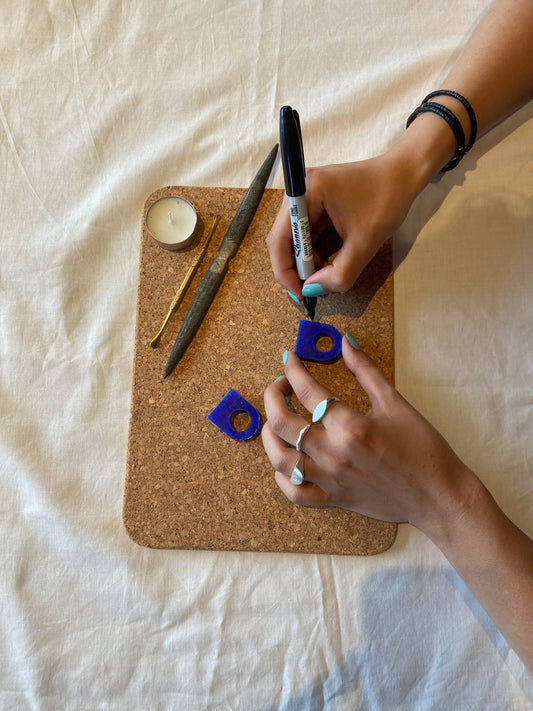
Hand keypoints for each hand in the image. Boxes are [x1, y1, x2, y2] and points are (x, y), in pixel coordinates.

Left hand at [262, 337, 478, 536]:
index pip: (307, 391)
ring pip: (279, 459)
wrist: (439, 496)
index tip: (290, 359)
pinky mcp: (333, 499)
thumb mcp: (396, 403)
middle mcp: (334, 454)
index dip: (293, 369)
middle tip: (281, 385)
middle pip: (282, 422)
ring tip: (277, 420)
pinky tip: (287, 460)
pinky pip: (294, 492)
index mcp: (350, 426)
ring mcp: (331, 479)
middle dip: (273, 396)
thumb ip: (366, 371)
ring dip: (270, 434)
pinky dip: (282, 476)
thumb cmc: (423, 448)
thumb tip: (345, 342)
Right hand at [266, 151, 419, 296]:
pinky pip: (306, 232)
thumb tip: (312, 290)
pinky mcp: (315, 201)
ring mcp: (306, 195)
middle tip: (312, 289)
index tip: (299, 293)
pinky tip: (327, 263)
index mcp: (309, 192)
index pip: (280, 238)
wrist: (403, 175)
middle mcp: (300, 189)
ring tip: (324, 277)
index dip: (285, 271)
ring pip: (294, 238)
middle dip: (297, 267)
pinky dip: (314, 251)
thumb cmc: (388, 199)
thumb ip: (339, 273)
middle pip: (283, 238)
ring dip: (306, 261)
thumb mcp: (365, 243)